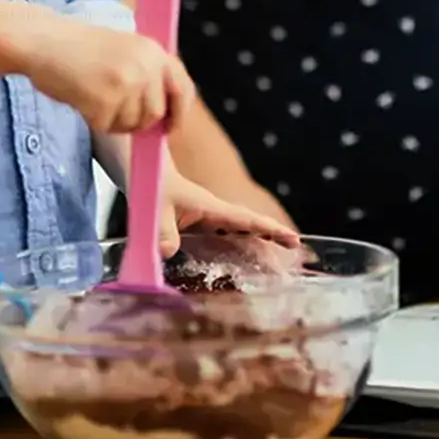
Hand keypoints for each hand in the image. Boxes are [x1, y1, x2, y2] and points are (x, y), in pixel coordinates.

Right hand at [24, 19, 195, 133]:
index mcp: (154, 50)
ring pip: (132, 124)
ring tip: (94, 98)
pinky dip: (95, 120)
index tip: (170, 126)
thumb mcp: (125, 49)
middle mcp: (146, 65)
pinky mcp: (106, 100)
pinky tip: (83, 99)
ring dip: (115, 121)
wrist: (44, 40)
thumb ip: (147, 73)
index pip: (182, 88)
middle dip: (138, 121)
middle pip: (156, 113)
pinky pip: (108, 126)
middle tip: (115, 111)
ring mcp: (127, 83)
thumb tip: (162, 112)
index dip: (178, 112)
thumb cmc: (77, 47)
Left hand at [157, 167, 300, 257]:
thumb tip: (167, 252)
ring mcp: (207, 220)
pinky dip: (235, 251)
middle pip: (249, 228)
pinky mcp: (198, 226)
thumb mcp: (155, 208)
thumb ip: (162, 230)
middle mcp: (214, 214)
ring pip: (238, 235)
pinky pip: (222, 240)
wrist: (143, 171)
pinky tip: (241, 266)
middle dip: (272, 239)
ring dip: (256, 247)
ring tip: (276, 267)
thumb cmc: (151, 184)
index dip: (270, 230)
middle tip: (296, 254)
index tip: (293, 239)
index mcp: (210, 208)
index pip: (246, 221)